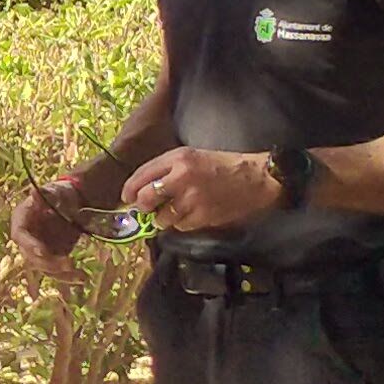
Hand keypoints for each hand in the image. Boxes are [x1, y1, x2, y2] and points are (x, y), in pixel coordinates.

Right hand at [8, 175, 93, 278]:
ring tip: (79, 274)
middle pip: (31, 256)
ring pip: (44, 268)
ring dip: (60, 273)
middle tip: (68, 263)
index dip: (29, 245)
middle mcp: (26, 238)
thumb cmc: (61, 194)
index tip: (42, 252)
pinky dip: (68, 276)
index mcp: (21, 219)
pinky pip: (56, 271)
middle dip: (48, 262)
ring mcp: (38, 250)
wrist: (73, 203)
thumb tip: (34, 192)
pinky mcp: (51, 258)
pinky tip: (82, 278)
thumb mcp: (55, 191)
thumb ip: (46, 194)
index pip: (19, 235)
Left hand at [122, 146, 278, 233]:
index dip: (130, 189)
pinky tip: (193, 214)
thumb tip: (143, 189)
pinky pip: (180, 226)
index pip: (142, 175)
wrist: (257, 179)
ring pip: (162, 218)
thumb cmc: (224, 165)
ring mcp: (192, 198)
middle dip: (143, 207)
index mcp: (178, 158)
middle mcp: (181, 177)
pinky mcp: (203, 216)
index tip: (127, 198)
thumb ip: (168, 169)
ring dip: (164, 218)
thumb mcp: (193, 156)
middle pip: (146, 199)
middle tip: (148, 209)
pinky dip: (182, 224)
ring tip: (176, 211)